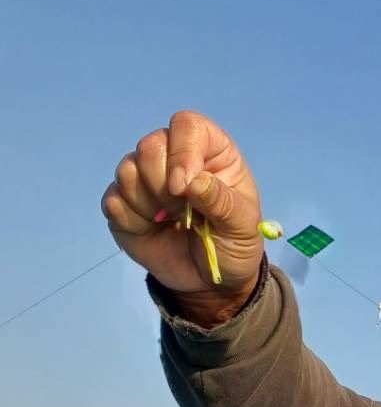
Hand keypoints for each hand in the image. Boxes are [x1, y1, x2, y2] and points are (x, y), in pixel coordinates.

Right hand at [102, 111, 264, 322]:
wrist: (211, 280)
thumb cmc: (234, 244)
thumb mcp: (242, 226)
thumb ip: (221, 201)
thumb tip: (192, 181)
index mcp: (211, 152)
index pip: (187, 125)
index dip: (181, 152)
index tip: (183, 188)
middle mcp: (175, 157)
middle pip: (150, 145)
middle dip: (162, 185)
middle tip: (182, 213)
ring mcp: (146, 178)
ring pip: (126, 170)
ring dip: (148, 203)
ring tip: (170, 221)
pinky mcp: (124, 203)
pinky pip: (113, 199)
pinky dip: (131, 220)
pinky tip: (151, 230)